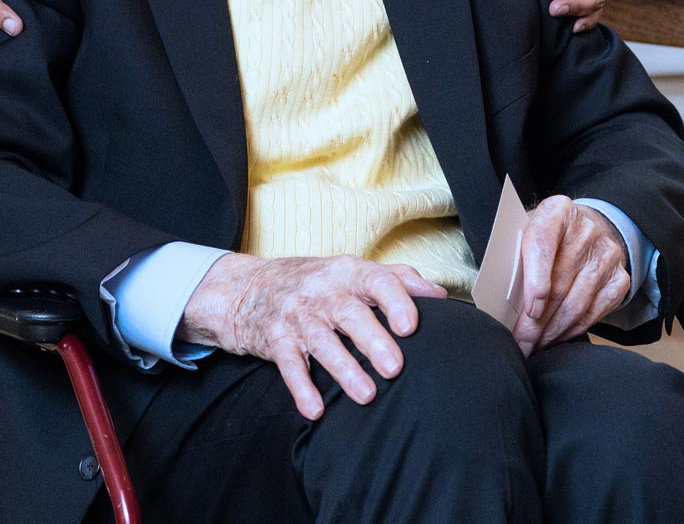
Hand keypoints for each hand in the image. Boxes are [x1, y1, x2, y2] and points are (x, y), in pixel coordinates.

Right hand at [178, 252, 446, 420]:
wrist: (243, 288)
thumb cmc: (311, 284)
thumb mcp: (348, 272)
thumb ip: (395, 279)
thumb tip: (440, 294)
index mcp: (345, 273)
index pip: (375, 280)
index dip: (394, 301)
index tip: (411, 326)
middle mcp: (320, 290)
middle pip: (348, 312)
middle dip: (371, 339)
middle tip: (394, 367)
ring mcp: (295, 314)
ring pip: (320, 339)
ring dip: (343, 367)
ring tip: (366, 395)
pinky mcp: (275, 338)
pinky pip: (288, 363)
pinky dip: (300, 386)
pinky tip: (314, 410)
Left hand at [509, 196, 630, 355]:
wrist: (588, 227)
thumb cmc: (546, 235)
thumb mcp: (527, 231)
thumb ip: (515, 254)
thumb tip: (502, 296)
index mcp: (556, 212)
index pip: (542, 244)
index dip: (536, 280)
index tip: (529, 310)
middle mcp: (586, 231)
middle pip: (560, 281)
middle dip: (537, 320)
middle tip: (521, 342)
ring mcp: (607, 255)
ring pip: (578, 302)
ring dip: (553, 330)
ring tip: (534, 345)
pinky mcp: (620, 279)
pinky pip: (595, 312)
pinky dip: (573, 329)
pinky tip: (556, 339)